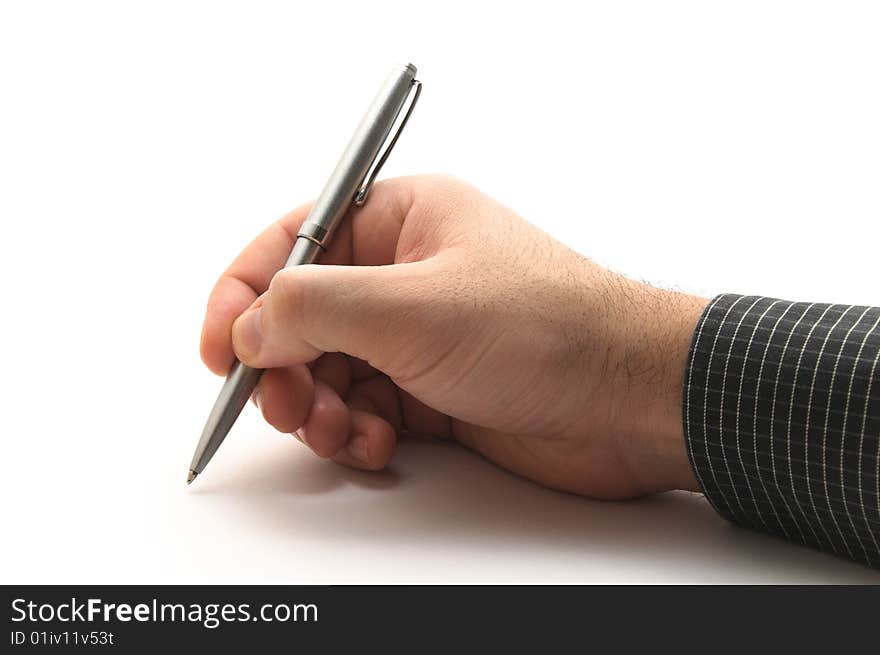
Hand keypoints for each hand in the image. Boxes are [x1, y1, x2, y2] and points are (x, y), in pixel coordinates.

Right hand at [200, 175, 705, 498]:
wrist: (626, 399)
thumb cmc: (545, 328)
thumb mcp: (411, 307)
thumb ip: (312, 308)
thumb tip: (247, 325)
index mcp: (401, 220)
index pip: (293, 244)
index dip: (243, 294)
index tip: (217, 347)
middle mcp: (406, 273)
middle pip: (304, 317)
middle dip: (284, 367)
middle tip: (287, 407)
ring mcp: (419, 334)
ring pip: (331, 370)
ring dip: (320, 407)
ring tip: (340, 431)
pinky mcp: (435, 388)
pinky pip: (366, 407)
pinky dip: (357, 431)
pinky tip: (375, 444)